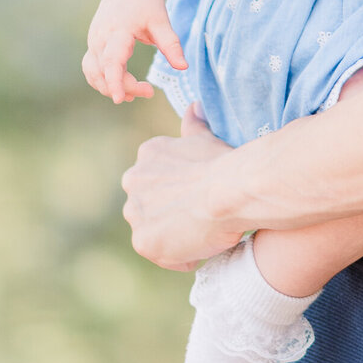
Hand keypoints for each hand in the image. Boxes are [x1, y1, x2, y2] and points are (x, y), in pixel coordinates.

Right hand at [83, 0, 188, 102]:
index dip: (114, 81)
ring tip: (135, 94)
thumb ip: (171, 45)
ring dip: (110, 87)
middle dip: (123, 87)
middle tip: (149, 91)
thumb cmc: (147, 4)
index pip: (112, 60)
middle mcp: (101, 38)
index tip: (120, 99)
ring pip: (94, 73)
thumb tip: (183, 67)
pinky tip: (121, 86)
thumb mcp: (162, 21)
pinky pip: (91, 69)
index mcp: (118, 31)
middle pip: (104, 71)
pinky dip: (102, 81)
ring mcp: (93, 42)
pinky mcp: (92, 46)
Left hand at [122, 108, 240, 269]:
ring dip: (176, 235)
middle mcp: (132, 181)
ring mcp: (135, 212)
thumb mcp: (206, 138)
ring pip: (155, 231)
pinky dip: (182, 256)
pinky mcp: (143, 241)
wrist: (230, 188)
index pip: (158, 180)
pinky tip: (203, 247)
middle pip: (151, 206)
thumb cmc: (224, 162)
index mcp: (147, 155)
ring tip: (204, 233)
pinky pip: (163, 255)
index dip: (181, 191)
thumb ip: (193, 125)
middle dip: (172, 213)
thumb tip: (193, 107)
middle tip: (203, 216)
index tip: (202, 195)